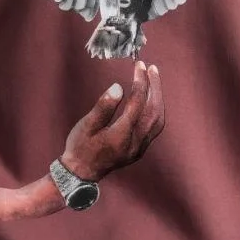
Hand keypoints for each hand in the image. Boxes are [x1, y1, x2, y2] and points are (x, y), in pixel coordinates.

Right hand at [61, 58, 163, 181]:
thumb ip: (103, 107)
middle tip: (151, 68)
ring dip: (158, 97)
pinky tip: (152, 99)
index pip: (137, 103)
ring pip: (158, 119)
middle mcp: (135, 142)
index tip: (139, 66)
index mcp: (121, 135)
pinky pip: (155, 127)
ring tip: (154, 79)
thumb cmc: (80, 146)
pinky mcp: (140, 149)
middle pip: (153, 110)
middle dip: (154, 87)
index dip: (140, 82)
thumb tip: (118, 87)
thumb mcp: (86, 125)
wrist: (81, 172)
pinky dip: (156, 109)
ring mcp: (140, 148)